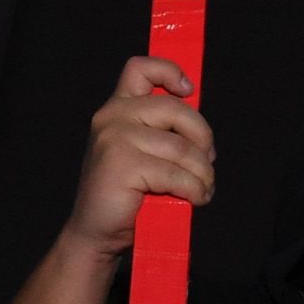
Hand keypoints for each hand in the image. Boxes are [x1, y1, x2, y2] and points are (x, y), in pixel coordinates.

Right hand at [58, 56, 213, 262]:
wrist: (96, 233)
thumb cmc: (124, 195)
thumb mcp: (141, 153)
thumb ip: (161, 132)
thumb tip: (201, 133)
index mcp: (117, 109)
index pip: (141, 69)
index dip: (170, 71)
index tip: (189, 91)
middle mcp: (112, 117)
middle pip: (176, 109)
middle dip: (202, 138)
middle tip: (207, 162)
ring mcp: (115, 139)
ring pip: (182, 148)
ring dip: (202, 174)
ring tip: (202, 190)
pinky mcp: (122, 164)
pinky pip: (176, 173)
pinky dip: (194, 189)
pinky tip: (195, 199)